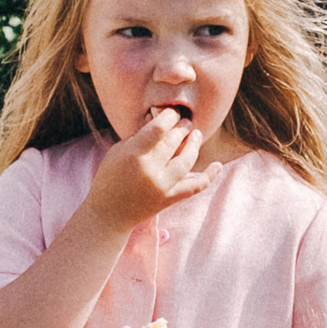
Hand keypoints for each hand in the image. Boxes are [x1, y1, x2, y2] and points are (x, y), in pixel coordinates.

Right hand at [81, 110, 218, 231]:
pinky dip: (209, 176)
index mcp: (134, 154)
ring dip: (194, 145)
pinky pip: (194, 187)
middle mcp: (149, 170)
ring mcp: (161, 186)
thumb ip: (139, 135)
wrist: (108, 214)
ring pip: (186, 160)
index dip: (169, 116)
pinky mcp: (169, 200)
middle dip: (182, 128)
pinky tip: (218, 165)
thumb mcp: (118, 152)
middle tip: (186, 122)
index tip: (172, 113)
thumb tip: (158, 117)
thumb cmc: (110, 178)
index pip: (159, 128)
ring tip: (196, 134)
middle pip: (174, 142)